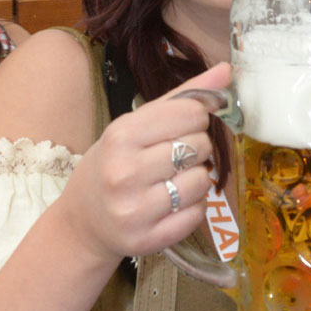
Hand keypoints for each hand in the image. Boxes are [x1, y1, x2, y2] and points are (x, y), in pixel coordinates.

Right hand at [61, 61, 230, 267]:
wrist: (83, 221)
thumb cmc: (111, 165)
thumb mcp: (132, 126)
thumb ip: (180, 97)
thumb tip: (227, 70)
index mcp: (120, 136)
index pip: (190, 113)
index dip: (195, 118)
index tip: (183, 126)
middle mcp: (125, 173)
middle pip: (200, 146)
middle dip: (196, 148)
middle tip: (175, 155)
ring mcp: (136, 210)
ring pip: (202, 181)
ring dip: (197, 178)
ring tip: (174, 179)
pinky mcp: (149, 240)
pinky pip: (197, 214)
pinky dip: (194, 206)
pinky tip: (173, 202)